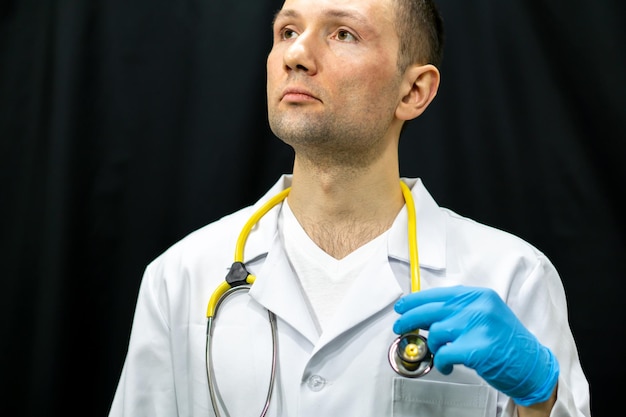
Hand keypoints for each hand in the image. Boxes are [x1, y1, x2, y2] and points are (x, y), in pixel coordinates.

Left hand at [393, 285, 558, 405]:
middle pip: (431, 310)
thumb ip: (459, 310)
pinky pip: (444, 354)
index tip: (402, 307)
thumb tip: (424, 313)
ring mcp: (478, 326)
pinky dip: (441, 362)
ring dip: (433, 347)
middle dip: (409, 320)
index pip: (439, 294)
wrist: (532, 366)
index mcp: (479, 295)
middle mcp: (478, 307)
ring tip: (440, 354)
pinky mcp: (477, 348)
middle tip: (399, 328)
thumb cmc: (507, 343)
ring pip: (435, 333)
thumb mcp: (486, 315)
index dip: (415, 301)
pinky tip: (447, 366)